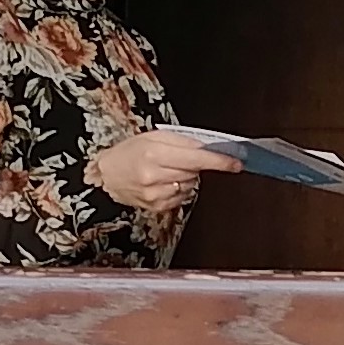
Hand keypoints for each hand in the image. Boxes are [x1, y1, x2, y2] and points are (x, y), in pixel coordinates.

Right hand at [89, 129, 233, 214]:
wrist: (107, 175)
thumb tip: (209, 147)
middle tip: (178, 158)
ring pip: (190, 185)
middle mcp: (155, 176)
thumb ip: (183, 141)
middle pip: (195, 172)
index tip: (236, 163)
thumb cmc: (129, 152)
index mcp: (154, 154)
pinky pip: (182, 197)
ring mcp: (156, 194)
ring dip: (186, 177)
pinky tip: (163, 182)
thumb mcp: (153, 137)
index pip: (196, 159)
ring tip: (166, 170)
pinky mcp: (157, 207)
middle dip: (195, 164)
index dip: (219, 161)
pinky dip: (179, 188)